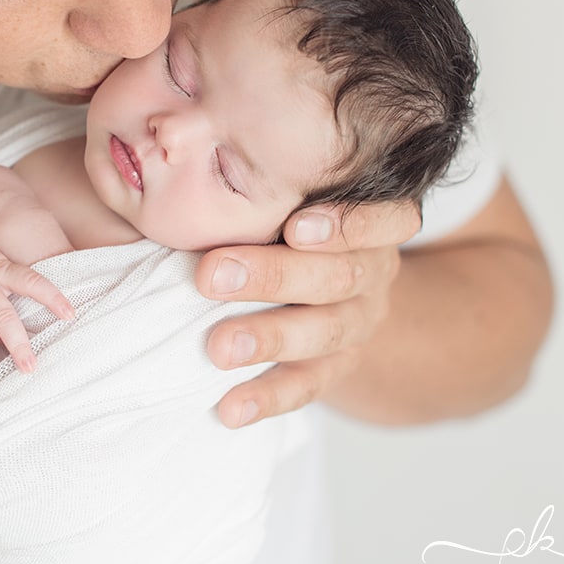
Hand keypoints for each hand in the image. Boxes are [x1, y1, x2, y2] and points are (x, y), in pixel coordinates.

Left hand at [195, 202, 418, 427]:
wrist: (331, 289)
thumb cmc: (288, 222)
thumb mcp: (290, 197)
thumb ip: (259, 187)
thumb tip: (181, 156)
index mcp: (373, 224)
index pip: (383, 220)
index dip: (346, 225)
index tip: (294, 226)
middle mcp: (372, 273)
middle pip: (337, 277)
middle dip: (272, 278)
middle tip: (210, 277)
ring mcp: (357, 324)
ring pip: (323, 334)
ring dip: (268, 339)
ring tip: (218, 348)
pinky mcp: (336, 368)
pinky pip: (306, 385)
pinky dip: (267, 396)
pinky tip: (229, 408)